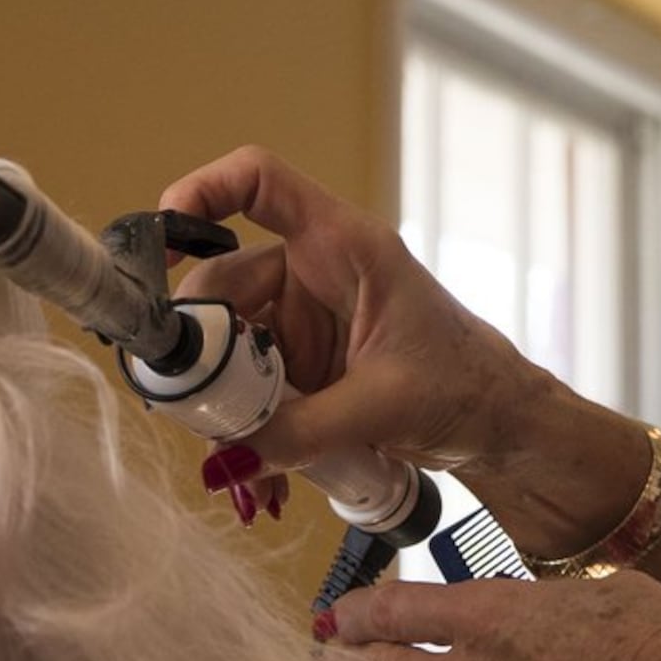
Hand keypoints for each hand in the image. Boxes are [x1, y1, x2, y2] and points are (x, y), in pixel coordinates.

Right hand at [156, 145, 646, 547]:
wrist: (501, 426)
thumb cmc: (467, 386)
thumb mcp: (386, 407)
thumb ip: (303, 431)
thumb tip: (228, 458)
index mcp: (342, 246)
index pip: (257, 181)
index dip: (198, 193)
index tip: (159, 242)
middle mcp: (311, 270)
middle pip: (219, 285)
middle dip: (201, 354)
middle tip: (197, 415)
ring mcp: (300, 318)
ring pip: (225, 346)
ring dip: (221, 408)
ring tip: (236, 469)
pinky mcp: (298, 362)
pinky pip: (246, 386)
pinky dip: (243, 430)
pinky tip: (254, 479)